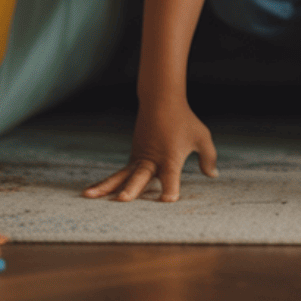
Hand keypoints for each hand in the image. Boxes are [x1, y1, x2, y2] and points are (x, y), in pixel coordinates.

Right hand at [83, 98, 217, 202]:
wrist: (161, 101)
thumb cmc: (184, 121)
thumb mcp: (201, 137)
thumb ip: (208, 158)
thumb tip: (212, 176)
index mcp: (170, 157)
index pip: (171, 176)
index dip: (170, 188)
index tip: (169, 200)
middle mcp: (152, 160)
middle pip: (141, 176)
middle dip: (133, 188)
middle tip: (123, 199)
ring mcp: (139, 159)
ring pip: (121, 176)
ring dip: (105, 187)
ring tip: (88, 197)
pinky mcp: (132, 160)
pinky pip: (118, 174)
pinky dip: (104, 183)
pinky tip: (90, 193)